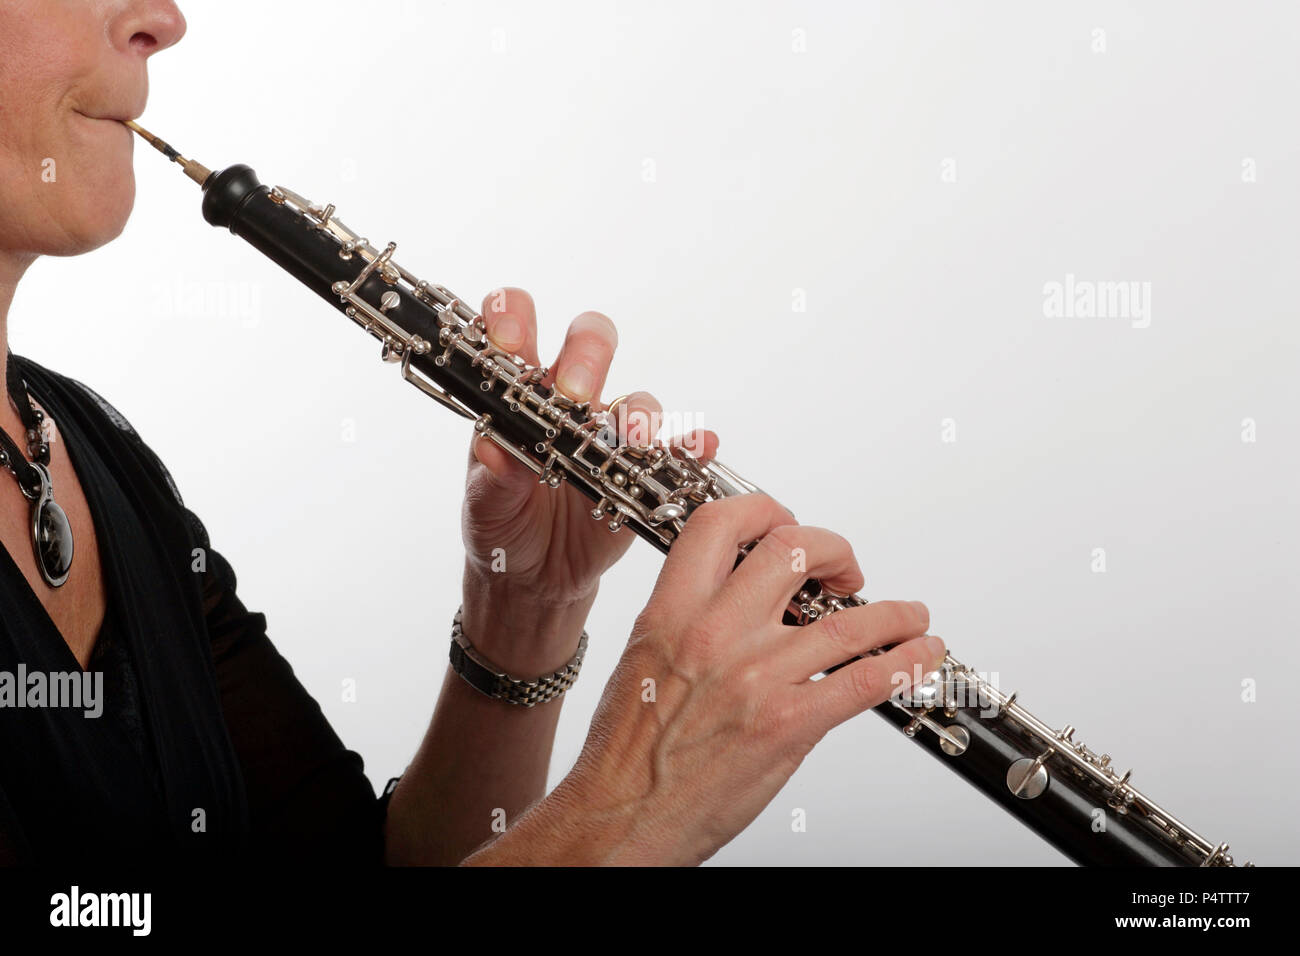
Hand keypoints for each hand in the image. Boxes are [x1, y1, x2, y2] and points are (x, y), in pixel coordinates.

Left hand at [460, 287, 717, 673]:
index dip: (512, 318)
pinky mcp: (643, 472)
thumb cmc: (503, 522)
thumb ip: (489, 475)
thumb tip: (490, 447)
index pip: (515, 331)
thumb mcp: (484, 503)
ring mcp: (609, 434)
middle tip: (576, 393)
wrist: (533, 575)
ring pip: (636, 400)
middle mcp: (569, 402)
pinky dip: (691, 444)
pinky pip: (677, 449)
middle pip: (590, 345)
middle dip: (587, 357)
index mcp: (518, 393)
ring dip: (640, 412)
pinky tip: (697, 447)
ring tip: (635, 439)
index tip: (509, 339)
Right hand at [467, 494, 944, 864]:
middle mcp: (715, 633)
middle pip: (794, 550)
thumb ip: (689, 620)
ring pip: (850, 621)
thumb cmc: (626, 751)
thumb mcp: (645, 659)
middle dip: (835, 551)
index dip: (765, 510)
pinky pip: (867, 680)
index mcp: (671, 611)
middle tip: (845, 572)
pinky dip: (908, 662)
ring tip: (913, 616)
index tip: (786, 521)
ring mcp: (756, 677)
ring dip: (895, 614)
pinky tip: (922, 654)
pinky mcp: (789, 725)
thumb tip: (736, 599)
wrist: (619, 816)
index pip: (720, 523)